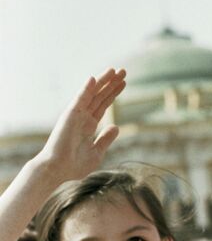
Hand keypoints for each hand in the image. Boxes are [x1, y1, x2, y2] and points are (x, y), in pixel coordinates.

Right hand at [36, 69, 125, 183]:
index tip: (123, 83)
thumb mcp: (97, 152)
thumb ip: (106, 139)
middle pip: (100, 96)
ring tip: (115, 70)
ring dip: (102, 81)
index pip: (103, 105)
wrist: (58, 170)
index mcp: (89, 125)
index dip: (113, 93)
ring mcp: (76, 115)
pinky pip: (79, 100)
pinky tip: (94, 79)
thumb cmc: (74, 165)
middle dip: (111, 83)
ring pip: (92, 94)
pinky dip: (86, 89)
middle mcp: (83, 117)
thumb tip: (116, 126)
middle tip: (123, 71)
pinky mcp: (70, 116)